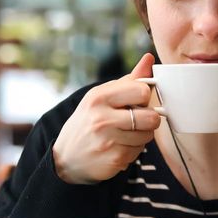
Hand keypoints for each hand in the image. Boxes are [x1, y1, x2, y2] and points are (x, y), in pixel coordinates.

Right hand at [52, 53, 160, 183]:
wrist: (66, 157)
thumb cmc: (88, 121)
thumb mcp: (101, 97)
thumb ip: (128, 80)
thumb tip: (149, 58)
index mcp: (99, 97)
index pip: (142, 91)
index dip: (144, 97)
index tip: (136, 101)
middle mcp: (102, 118)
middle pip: (151, 117)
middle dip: (148, 119)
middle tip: (136, 120)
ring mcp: (108, 140)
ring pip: (148, 135)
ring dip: (141, 136)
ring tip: (124, 134)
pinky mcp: (115, 159)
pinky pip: (140, 151)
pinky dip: (134, 150)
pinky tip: (118, 147)